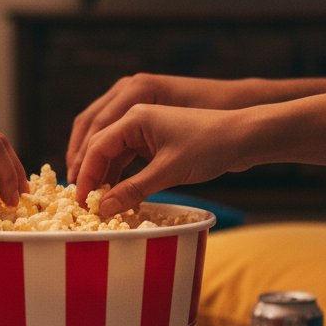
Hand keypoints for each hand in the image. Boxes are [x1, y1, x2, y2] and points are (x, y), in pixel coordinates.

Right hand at [74, 104, 239, 215]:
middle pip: (99, 145)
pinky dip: (120, 173)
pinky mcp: (155, 139)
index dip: (86, 175)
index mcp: (135, 116)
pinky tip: (116, 192)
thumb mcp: (169, 171)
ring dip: (104, 175)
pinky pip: (128, 155)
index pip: (97, 145)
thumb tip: (104, 208)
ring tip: (97, 201)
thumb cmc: (209, 146)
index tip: (81, 200)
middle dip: (89, 173)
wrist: (244, 137)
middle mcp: (135, 117)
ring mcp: (145, 127)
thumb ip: (133, 190)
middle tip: (82, 203)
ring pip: (112, 151)